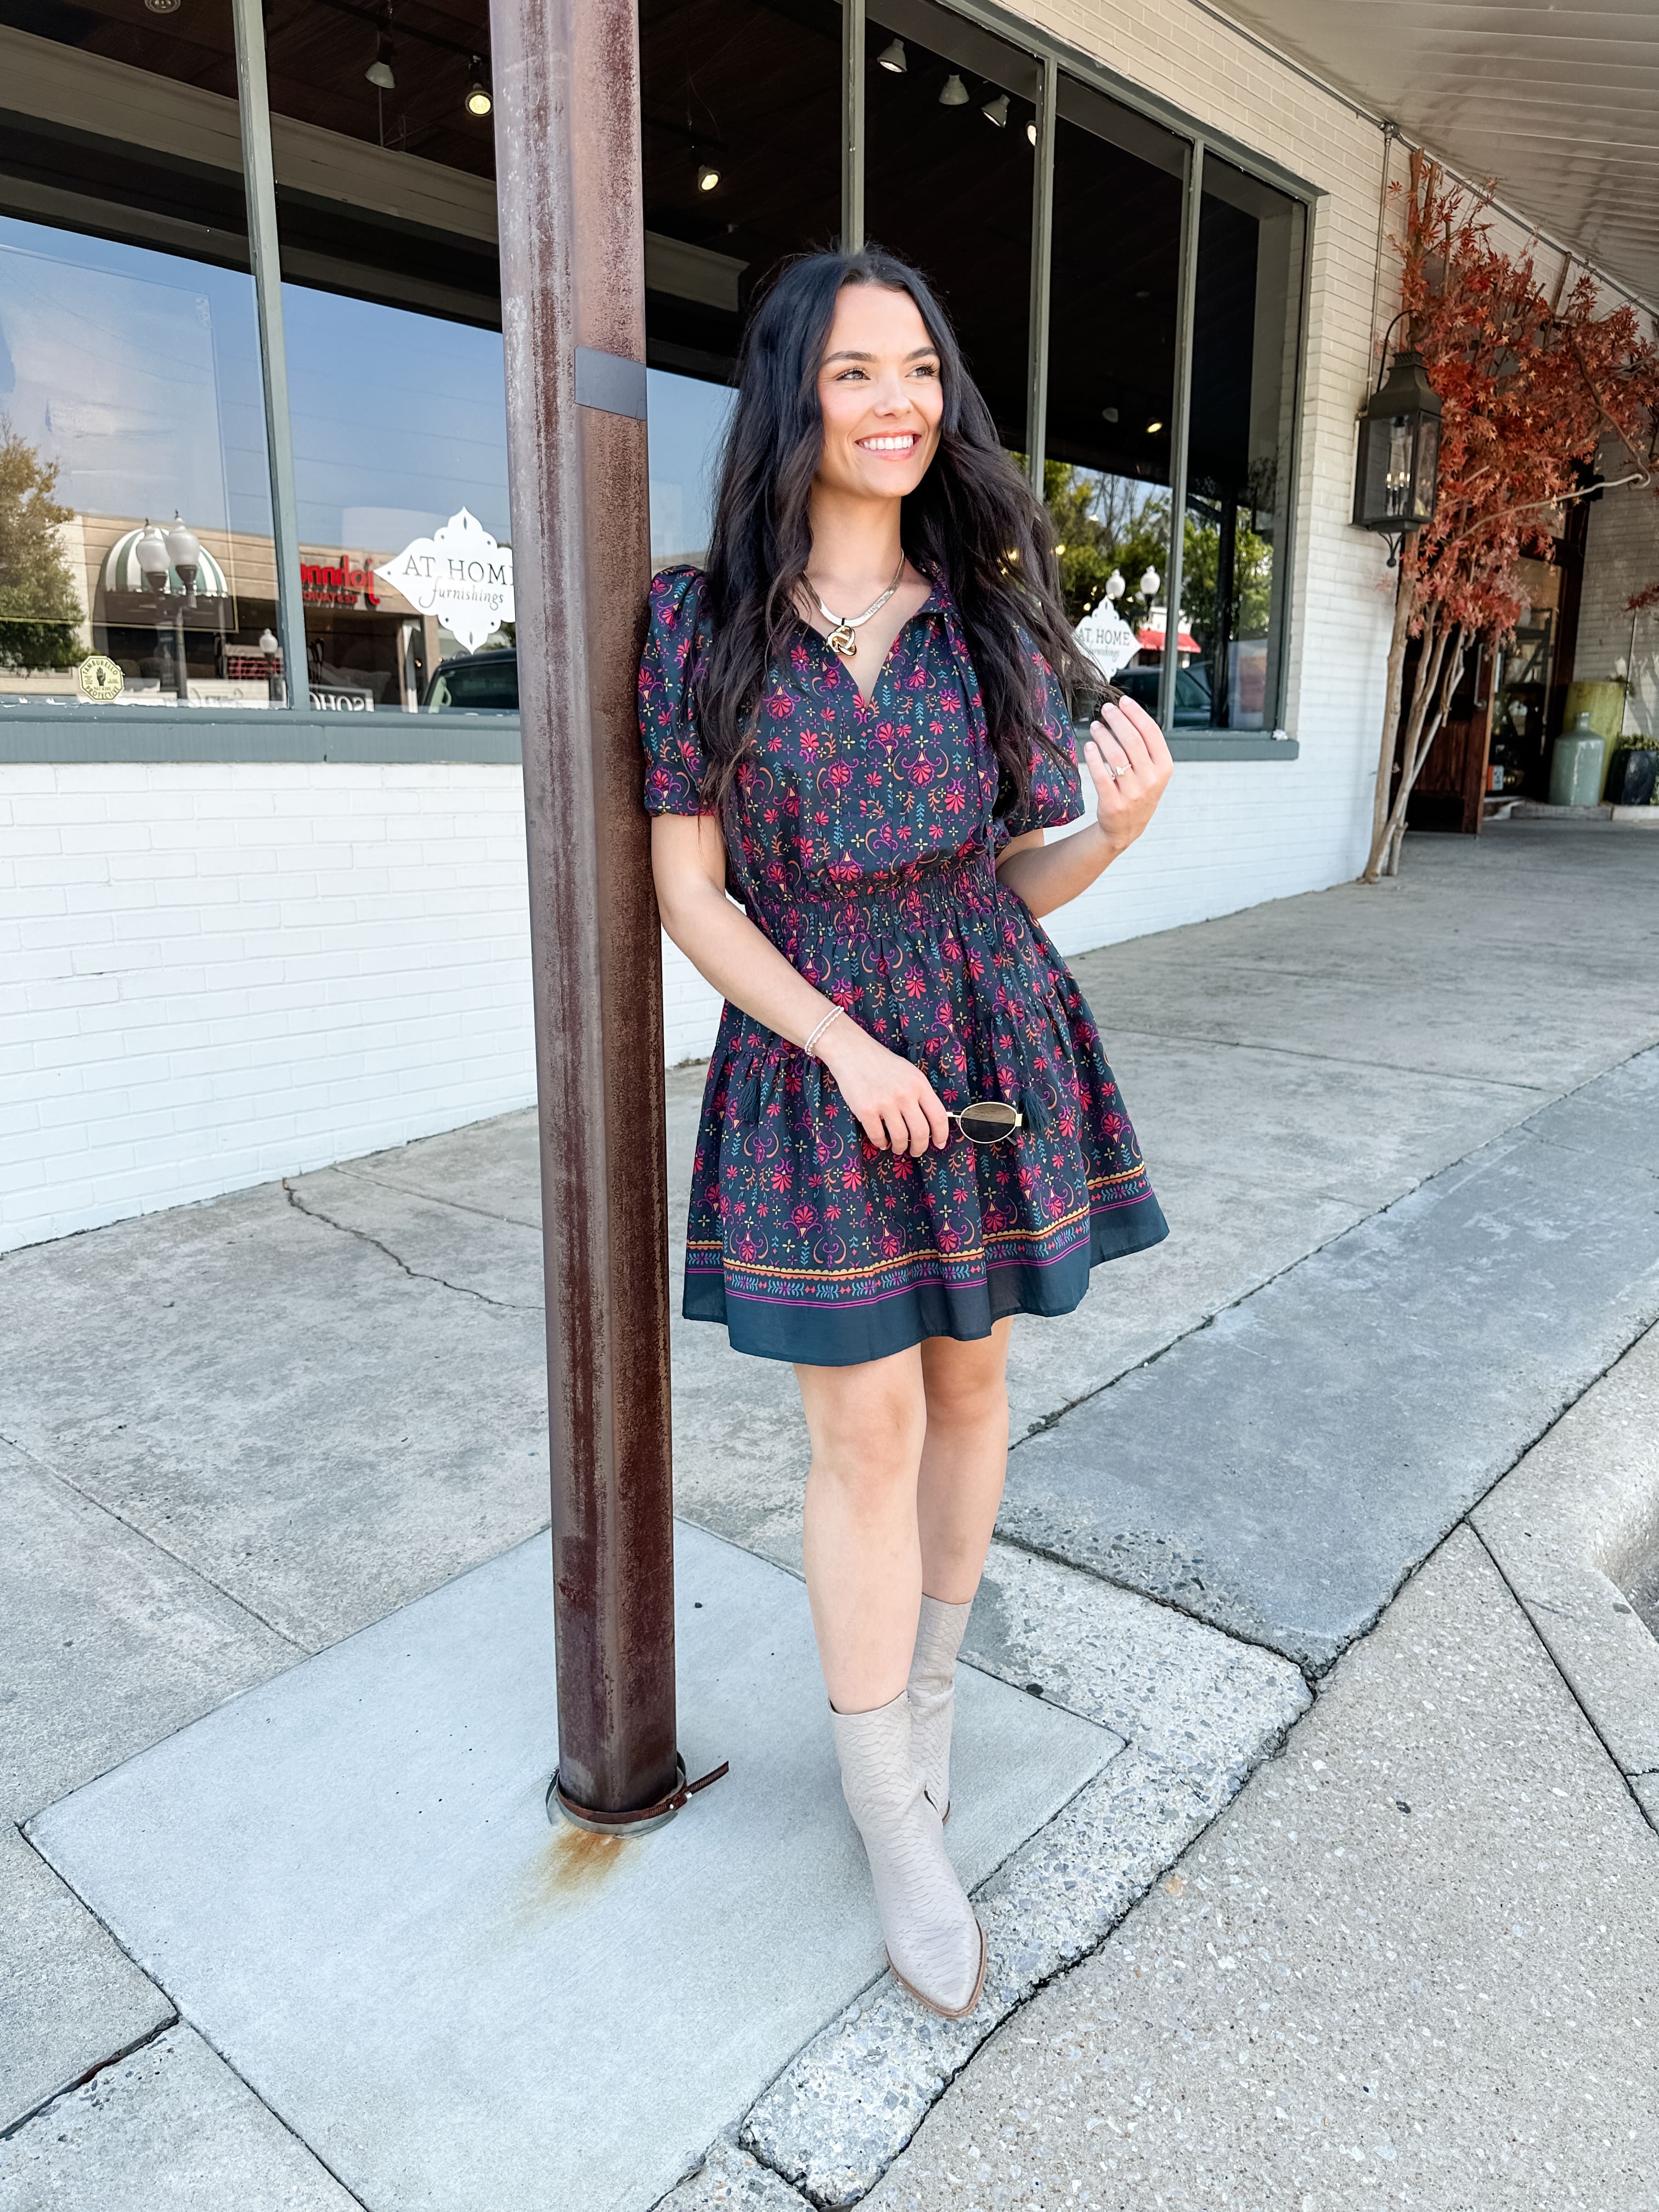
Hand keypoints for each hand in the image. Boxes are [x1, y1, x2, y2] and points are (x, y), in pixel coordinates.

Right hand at [816, 1018, 949, 1154]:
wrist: (853, 1052)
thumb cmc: (882, 1064)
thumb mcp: (910, 1073)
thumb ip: (920, 1094)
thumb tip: (930, 1121)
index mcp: (919, 1085)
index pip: (938, 1116)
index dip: (942, 1135)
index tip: (939, 1144)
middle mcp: (905, 1094)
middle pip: (921, 1132)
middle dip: (920, 1147)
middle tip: (916, 1151)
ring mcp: (885, 1103)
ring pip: (900, 1138)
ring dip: (900, 1148)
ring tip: (897, 1147)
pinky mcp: (866, 1110)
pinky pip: (878, 1136)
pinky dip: (881, 1143)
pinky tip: (882, 1141)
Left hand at [1085, 694, 1173, 853]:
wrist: (1126, 828)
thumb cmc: (1138, 792)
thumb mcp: (1152, 772)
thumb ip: (1146, 747)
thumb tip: (1128, 713)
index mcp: (1164, 767)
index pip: (1151, 732)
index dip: (1136, 713)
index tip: (1123, 702)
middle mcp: (1151, 780)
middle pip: (1132, 740)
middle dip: (1117, 720)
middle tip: (1106, 709)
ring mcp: (1133, 793)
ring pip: (1116, 755)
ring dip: (1103, 735)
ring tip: (1095, 726)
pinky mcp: (1113, 803)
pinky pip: (1101, 775)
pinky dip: (1094, 757)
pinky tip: (1089, 746)